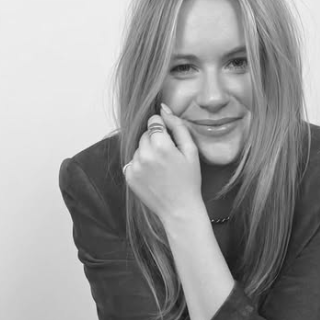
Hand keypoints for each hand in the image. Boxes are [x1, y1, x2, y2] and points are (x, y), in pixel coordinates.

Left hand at [123, 104, 202, 222]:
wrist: (179, 210)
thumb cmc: (189, 181)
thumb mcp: (191, 151)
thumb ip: (178, 126)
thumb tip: (163, 109)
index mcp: (161, 146)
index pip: (154, 121)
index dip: (163, 128)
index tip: (170, 140)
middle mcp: (144, 155)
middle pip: (145, 134)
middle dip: (155, 140)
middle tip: (168, 157)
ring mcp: (135, 166)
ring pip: (138, 148)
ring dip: (147, 153)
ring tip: (160, 168)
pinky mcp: (129, 177)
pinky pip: (132, 161)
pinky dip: (141, 165)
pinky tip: (153, 175)